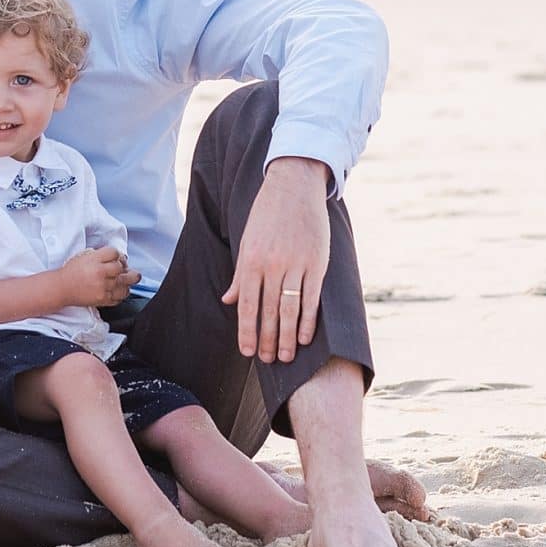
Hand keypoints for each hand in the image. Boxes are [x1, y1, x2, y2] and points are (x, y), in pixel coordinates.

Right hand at [62, 246, 139, 307]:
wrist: (62, 288)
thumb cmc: (72, 272)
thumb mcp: (84, 256)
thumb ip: (101, 255)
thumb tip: (118, 258)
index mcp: (94, 259)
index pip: (115, 253)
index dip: (117, 255)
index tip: (116, 258)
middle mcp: (100, 273)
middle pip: (122, 268)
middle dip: (125, 268)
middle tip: (126, 269)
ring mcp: (102, 287)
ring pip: (125, 284)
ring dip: (126, 282)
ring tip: (124, 280)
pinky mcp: (103, 299)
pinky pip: (119, 298)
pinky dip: (121, 294)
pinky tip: (117, 290)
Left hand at [221, 157, 331, 363]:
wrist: (294, 186)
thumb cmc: (266, 214)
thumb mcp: (246, 241)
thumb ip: (240, 274)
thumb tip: (228, 300)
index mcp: (251, 260)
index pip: (247, 305)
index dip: (246, 331)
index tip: (246, 352)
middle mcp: (272, 265)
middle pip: (268, 312)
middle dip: (266, 340)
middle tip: (266, 361)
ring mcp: (296, 264)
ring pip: (289, 310)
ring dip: (286, 337)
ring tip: (284, 357)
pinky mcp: (317, 263)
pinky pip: (311, 299)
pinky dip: (307, 321)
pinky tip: (303, 338)